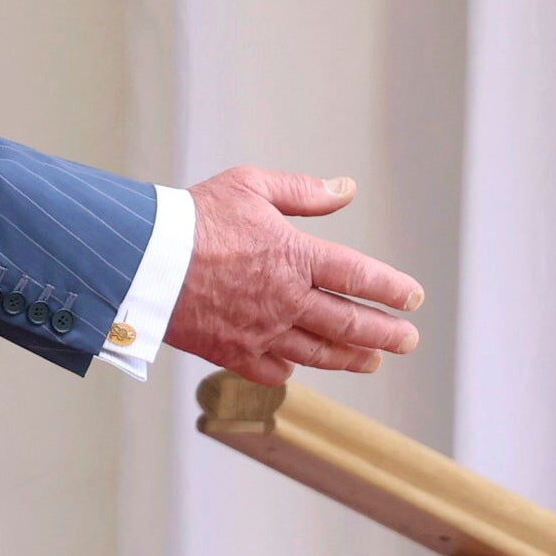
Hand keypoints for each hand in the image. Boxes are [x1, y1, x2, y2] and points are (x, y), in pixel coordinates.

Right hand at [163, 168, 426, 382]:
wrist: (141, 261)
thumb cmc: (193, 218)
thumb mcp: (251, 186)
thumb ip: (303, 191)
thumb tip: (346, 188)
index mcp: (295, 257)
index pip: (359, 276)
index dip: (392, 289)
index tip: (413, 298)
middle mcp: (286, 300)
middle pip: (350, 323)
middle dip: (386, 333)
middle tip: (408, 340)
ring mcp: (261, 332)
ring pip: (319, 353)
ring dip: (351, 357)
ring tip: (372, 360)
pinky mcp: (233, 352)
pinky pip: (274, 369)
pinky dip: (293, 368)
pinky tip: (303, 364)